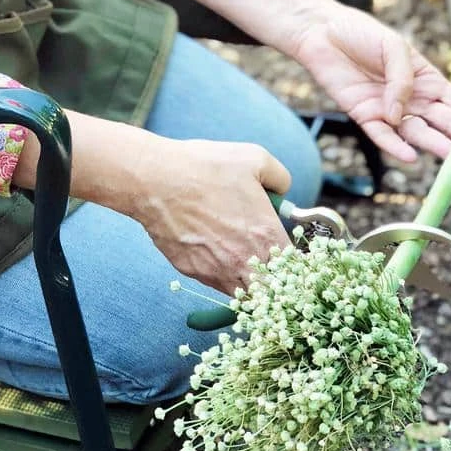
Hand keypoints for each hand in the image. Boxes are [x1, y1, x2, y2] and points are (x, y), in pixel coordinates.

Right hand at [131, 138, 293, 295]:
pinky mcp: (193, 272)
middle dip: (273, 279)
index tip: (287, 252)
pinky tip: (212, 248)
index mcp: (267, 235)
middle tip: (267, 260)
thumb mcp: (255, 158)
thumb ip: (280, 178)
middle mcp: (245, 261)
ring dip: (247, 280)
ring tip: (238, 254)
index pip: (295, 269)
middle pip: (272, 290)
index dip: (294, 261)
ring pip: (243, 292)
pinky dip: (220, 272)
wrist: (155, 180)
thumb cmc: (204, 167)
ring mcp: (218, 271)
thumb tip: (282, 192)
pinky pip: (215, 282)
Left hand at [293, 6, 450, 162]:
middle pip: (441, 122)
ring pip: (416, 132)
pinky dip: (394, 146)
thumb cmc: (360, 33)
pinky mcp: (364, 115)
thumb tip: (400, 113)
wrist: (321, 33)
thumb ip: (401, 79)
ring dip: (433, 145)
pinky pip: (381, 135)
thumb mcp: (392, 47)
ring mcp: (388, 109)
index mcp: (427, 79)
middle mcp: (412, 98)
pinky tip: (410, 156)